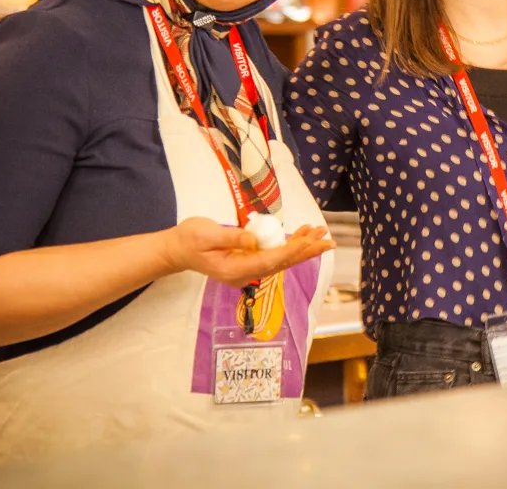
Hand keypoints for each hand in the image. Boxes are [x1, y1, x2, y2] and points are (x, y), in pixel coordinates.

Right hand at [162, 217, 334, 287]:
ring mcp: (248, 269)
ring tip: (321, 233)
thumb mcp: (206, 235)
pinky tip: (303, 235)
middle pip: (283, 262)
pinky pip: (274, 254)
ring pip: (282, 259)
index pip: (270, 260)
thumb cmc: (189, 240)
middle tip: (329, 240)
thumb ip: (231, 236)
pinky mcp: (249, 261)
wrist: (177, 249)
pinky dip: (290, 244)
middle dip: (307, 250)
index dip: (291, 250)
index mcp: (236, 269)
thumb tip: (253, 239)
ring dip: (302, 247)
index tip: (309, 240)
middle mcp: (246, 273)